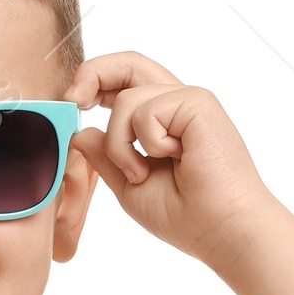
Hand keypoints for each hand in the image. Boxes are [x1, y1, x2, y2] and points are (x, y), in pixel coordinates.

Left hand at [68, 54, 272, 264]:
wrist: (220, 229)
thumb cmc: (185, 216)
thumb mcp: (129, 187)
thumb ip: (106, 157)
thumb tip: (81, 132)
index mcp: (162, 121)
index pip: (124, 83)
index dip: (94, 82)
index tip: (72, 103)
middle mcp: (175, 104)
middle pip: (128, 64)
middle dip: (92, 73)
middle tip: (73, 99)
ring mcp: (187, 100)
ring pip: (127, 100)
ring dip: (121, 144)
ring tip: (143, 173)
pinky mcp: (196, 102)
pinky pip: (146, 111)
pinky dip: (147, 143)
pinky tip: (173, 161)